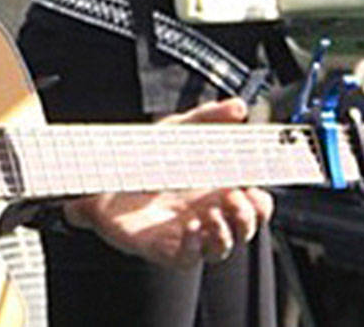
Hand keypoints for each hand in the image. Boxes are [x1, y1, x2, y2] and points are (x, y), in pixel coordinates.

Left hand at [62, 98, 273, 267]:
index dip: (261, 202)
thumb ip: (208, 117)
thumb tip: (238, 107)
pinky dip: (196, 245)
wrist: (102, 175)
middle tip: (236, 197)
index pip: (254, 204)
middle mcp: (206, 214)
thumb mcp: (178, 130)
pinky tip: (192, 226)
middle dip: (248, 218)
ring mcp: (188, 234)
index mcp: (216, 189)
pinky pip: (190, 258)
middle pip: (245, 230)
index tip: (256, 187)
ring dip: (225, 233)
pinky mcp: (166, 248)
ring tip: (213, 213)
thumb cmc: (144, 156)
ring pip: (222, 249)